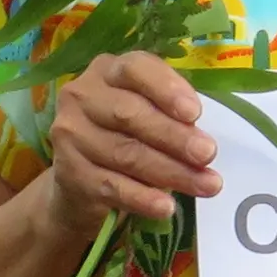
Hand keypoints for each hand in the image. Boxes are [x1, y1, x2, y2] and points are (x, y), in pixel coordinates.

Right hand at [43, 50, 218, 232]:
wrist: (82, 180)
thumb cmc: (126, 134)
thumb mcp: (149, 112)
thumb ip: (170, 114)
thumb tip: (200, 139)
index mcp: (107, 71)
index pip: (134, 69)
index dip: (166, 89)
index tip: (195, 112)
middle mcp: (82, 97)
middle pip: (130, 115)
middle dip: (174, 137)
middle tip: (208, 154)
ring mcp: (71, 136)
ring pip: (125, 154)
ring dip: (171, 172)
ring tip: (206, 184)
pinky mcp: (69, 173)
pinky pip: (112, 187)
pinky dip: (143, 198)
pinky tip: (166, 207)